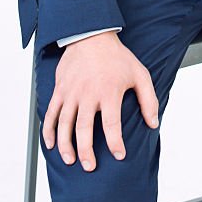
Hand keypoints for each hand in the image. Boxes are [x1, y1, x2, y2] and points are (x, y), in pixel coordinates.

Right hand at [42, 31, 158, 170]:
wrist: (91, 35)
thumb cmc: (117, 56)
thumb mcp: (139, 74)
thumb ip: (148, 99)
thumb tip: (153, 123)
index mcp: (109, 92)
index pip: (112, 124)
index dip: (115, 143)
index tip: (119, 155)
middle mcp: (88, 94)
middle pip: (84, 129)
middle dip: (86, 151)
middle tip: (89, 166)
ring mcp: (71, 92)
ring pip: (64, 124)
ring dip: (66, 145)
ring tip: (70, 160)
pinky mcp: (60, 89)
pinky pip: (51, 113)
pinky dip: (48, 130)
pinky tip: (51, 144)